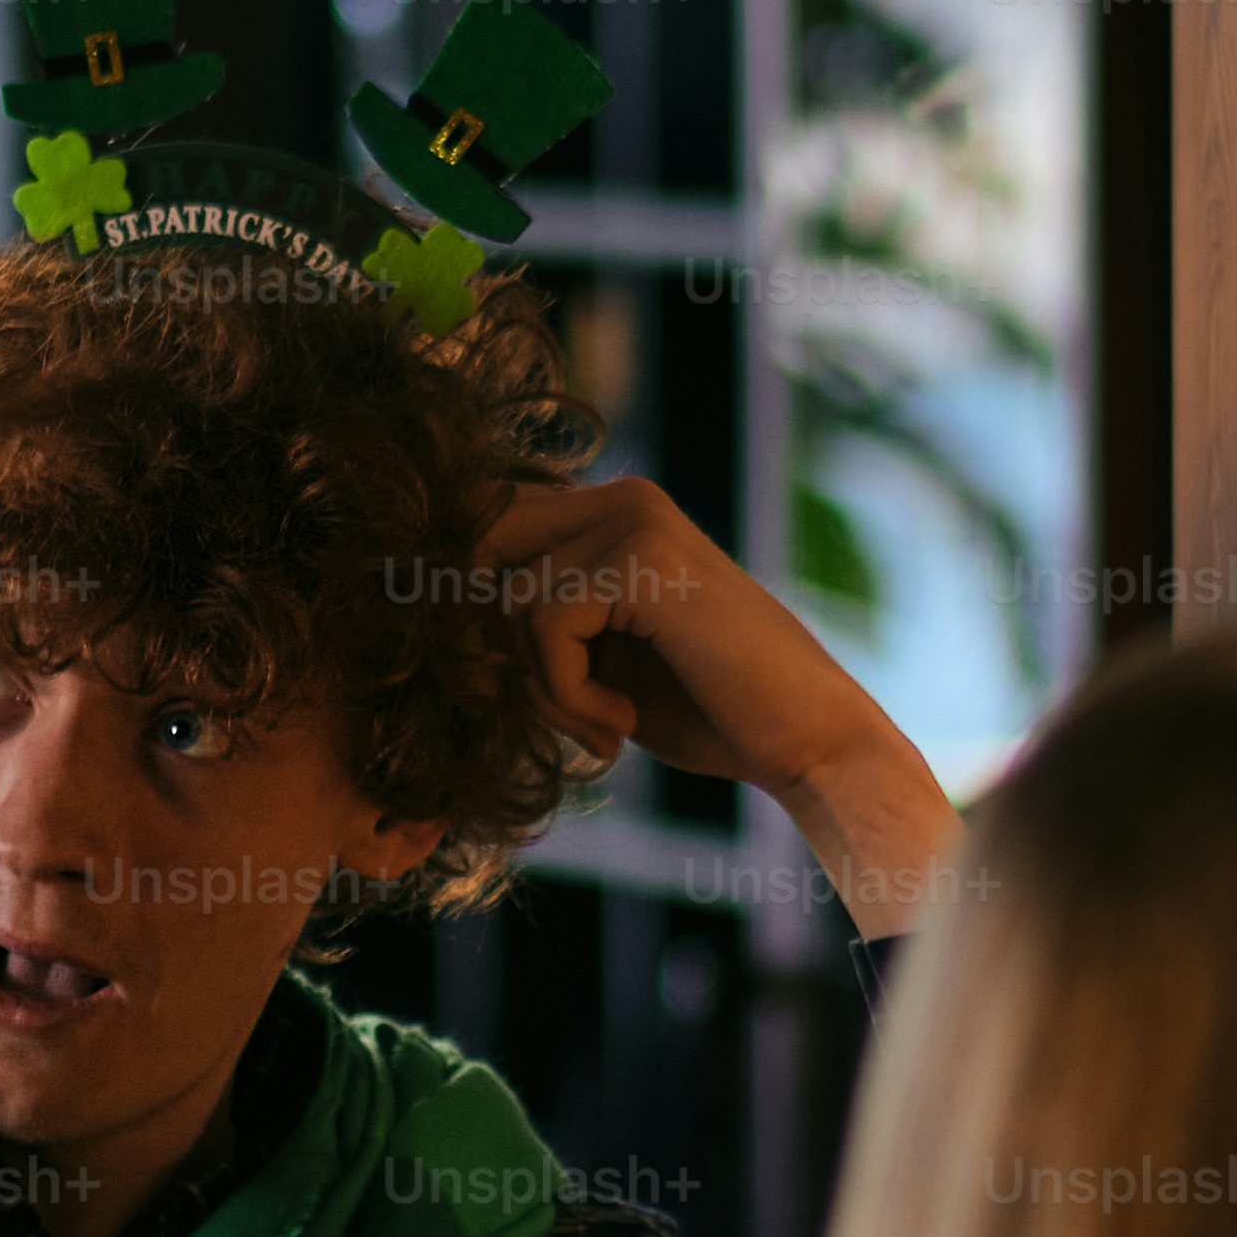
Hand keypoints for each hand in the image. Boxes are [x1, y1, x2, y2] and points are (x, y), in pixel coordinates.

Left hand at [474, 476, 967, 932]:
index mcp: (609, 512)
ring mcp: (634, 518)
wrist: (807, 740)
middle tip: (547, 714)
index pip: (481, 540)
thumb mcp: (598, 660)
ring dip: (538, 688)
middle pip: (477, 555)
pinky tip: (619, 724)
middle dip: (489, 646)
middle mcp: (621, 496)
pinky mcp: (642, 558)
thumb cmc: (706, 709)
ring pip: (506, 599)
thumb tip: (430, 616)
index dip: (472, 622)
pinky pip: (542, 625)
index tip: (516, 697)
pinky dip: (565, 694)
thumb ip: (533, 628)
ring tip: (600, 727)